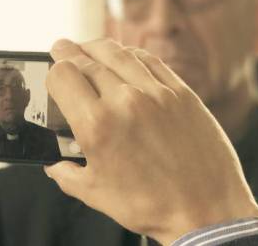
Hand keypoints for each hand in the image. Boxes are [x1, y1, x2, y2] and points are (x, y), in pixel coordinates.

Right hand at [44, 39, 257, 244]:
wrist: (205, 210)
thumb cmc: (151, 206)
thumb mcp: (95, 194)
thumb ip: (67, 174)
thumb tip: (56, 164)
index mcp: (96, 126)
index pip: (62, 75)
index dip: (52, 70)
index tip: (52, 70)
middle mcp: (124, 102)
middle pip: (87, 60)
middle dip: (69, 53)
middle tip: (62, 49)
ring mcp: (156, 93)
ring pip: (118, 53)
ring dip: (97, 47)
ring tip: (89, 48)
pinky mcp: (182, 93)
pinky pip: (150, 61)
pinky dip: (132, 55)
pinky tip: (126, 56)